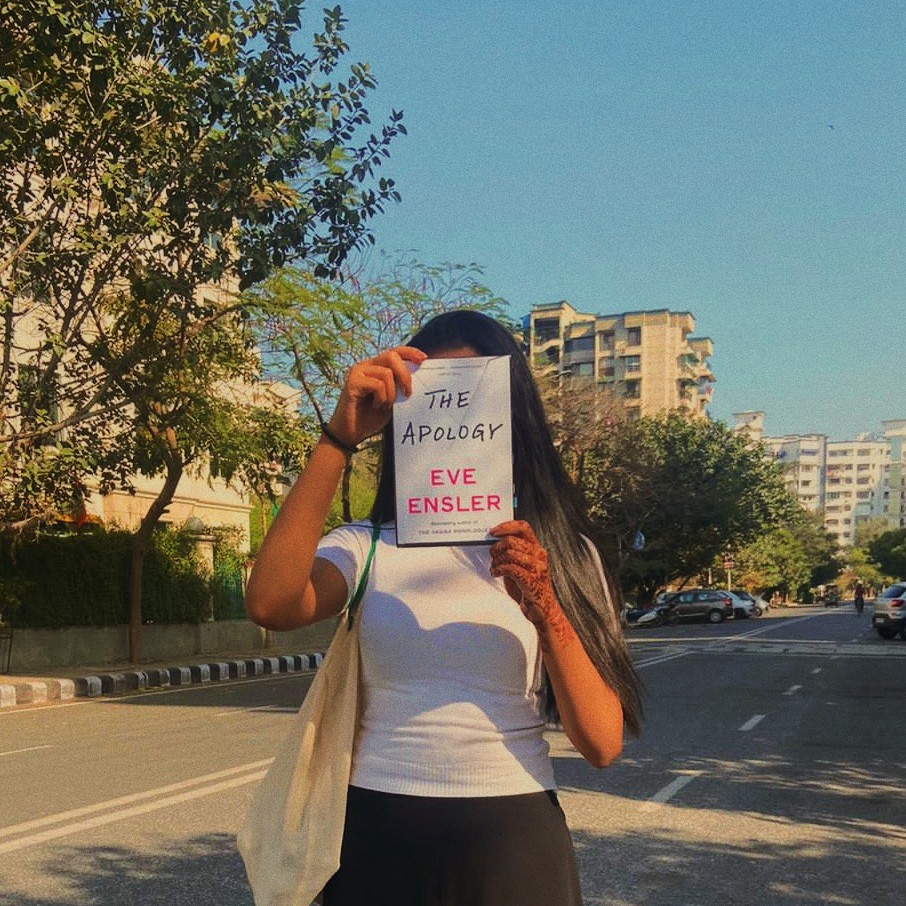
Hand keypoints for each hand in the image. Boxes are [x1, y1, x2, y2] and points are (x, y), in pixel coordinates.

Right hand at [326, 346, 426, 447]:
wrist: (350, 434)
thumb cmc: (371, 418)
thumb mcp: (391, 400)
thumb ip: (400, 387)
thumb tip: (418, 378)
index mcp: (376, 367)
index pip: (395, 351)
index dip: (410, 352)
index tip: (424, 359)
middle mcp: (366, 365)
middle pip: (392, 356)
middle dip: (405, 374)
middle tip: (407, 393)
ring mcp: (357, 372)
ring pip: (386, 373)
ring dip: (391, 393)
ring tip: (385, 406)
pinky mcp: (352, 382)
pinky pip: (377, 384)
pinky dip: (381, 398)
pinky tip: (375, 406)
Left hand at [489, 520, 569, 638]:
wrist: (542, 611)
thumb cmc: (529, 588)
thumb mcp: (522, 566)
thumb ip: (513, 553)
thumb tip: (494, 543)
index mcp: (536, 549)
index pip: (523, 527)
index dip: (506, 526)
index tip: (493, 531)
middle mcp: (539, 556)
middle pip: (512, 540)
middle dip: (497, 547)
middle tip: (492, 555)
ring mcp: (537, 568)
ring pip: (510, 554)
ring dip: (497, 560)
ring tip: (494, 567)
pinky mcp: (532, 581)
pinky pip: (510, 568)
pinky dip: (498, 569)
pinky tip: (495, 574)